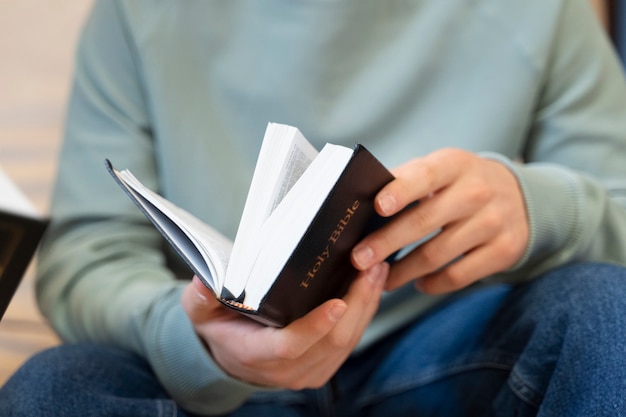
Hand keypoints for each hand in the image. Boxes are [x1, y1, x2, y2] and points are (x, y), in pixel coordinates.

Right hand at [181, 263, 386, 388]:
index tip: (339, 301)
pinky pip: (350, 344)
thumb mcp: (201, 312)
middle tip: (371, 268)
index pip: (291, 345)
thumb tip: (204, 281)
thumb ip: (201, 298)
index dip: (316, 326)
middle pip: (331, 342)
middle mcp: (287, 370)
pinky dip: (365, 315)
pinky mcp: (323, 367)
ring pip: (348, 343)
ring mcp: (309, 372)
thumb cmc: (220, 327)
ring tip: (377, 270)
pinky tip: (372, 288)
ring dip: (367, 306)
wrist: (233, 356)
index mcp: (257, 355)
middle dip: (357, 304)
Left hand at [351, 148, 528, 293]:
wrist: (522, 198)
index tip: (377, 207)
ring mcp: (494, 222)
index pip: (424, 176)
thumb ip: (404, 181)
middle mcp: (477, 191)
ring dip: (403, 271)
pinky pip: (458, 276)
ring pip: (437, 254)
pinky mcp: (504, 251)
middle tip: (359, 259)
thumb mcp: (440, 170)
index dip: (400, 191)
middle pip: (424, 221)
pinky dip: (432, 284)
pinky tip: (418, 283)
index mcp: (454, 164)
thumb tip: (359, 203)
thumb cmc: (460, 184)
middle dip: (386, 243)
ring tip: (380, 279)